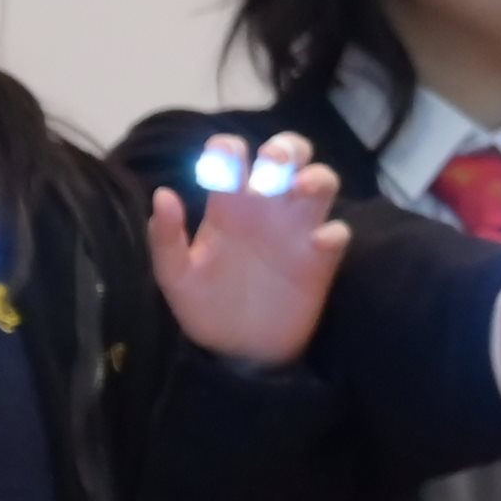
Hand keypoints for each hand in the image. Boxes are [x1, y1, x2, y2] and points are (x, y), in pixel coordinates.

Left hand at [145, 133, 348, 367]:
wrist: (237, 352)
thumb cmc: (205, 306)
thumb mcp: (176, 277)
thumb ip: (167, 238)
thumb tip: (163, 194)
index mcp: (229, 203)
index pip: (232, 153)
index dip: (229, 150)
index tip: (222, 172)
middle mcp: (267, 207)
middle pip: (287, 152)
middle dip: (285, 148)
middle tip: (274, 166)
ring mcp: (297, 230)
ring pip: (322, 180)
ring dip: (316, 176)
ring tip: (301, 189)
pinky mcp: (320, 259)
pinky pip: (337, 232)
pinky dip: (333, 232)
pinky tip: (317, 243)